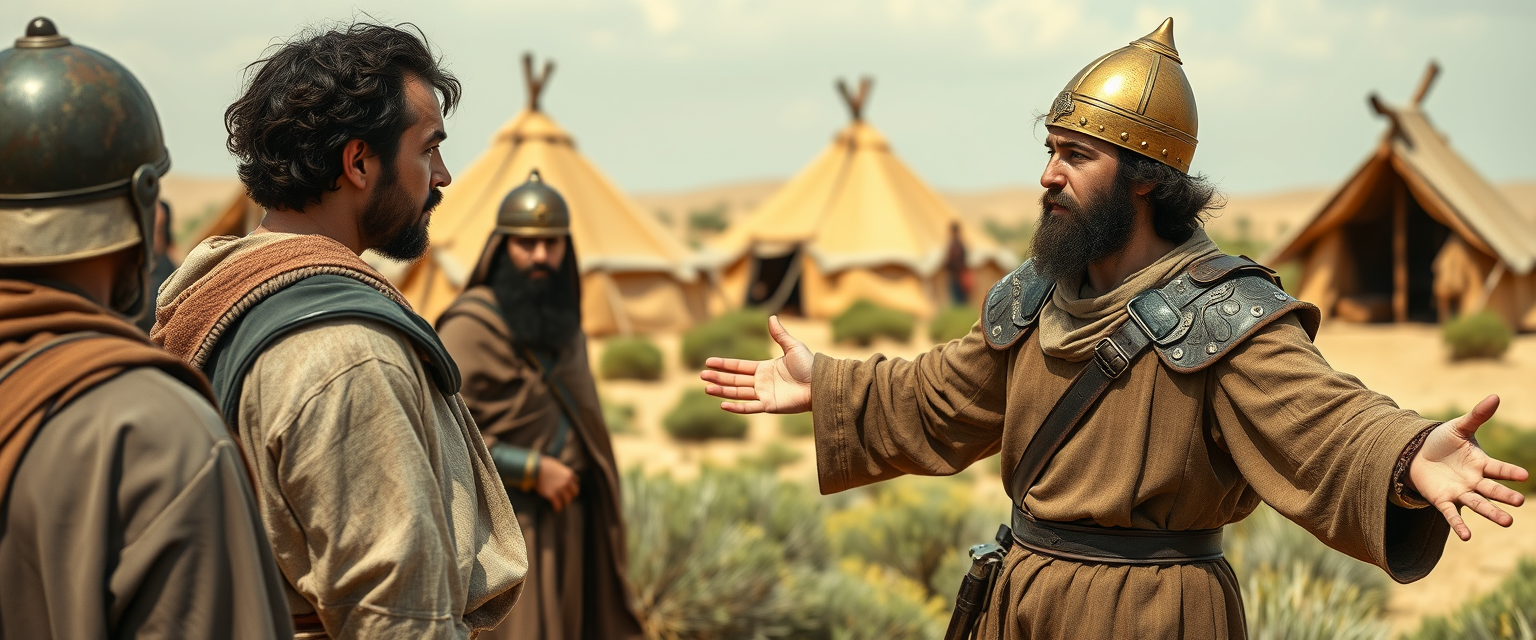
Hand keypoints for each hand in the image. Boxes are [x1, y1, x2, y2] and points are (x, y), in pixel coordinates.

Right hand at [536, 457, 579, 512]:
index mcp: (569, 473)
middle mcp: (567, 482)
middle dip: (571, 495)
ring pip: (567, 500)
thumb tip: (558, 472)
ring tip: (561, 504)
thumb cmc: (543, 464)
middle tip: (566, 497)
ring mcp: (560, 489)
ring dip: (564, 502)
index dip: (572, 485)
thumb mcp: (556, 464)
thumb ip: (560, 470)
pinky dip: (557, 508)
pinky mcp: (552, 495)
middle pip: (575, 492)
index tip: (569, 488)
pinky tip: (556, 509)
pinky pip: (558, 505)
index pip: (576, 481)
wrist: (534, 468)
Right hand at [700, 315, 813, 413]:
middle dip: (718, 378)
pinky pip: (749, 407)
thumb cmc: (809, 365)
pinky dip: (736, 407)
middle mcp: (761, 382)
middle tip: (702, 376)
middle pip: (734, 380)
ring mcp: (764, 395)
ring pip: (738, 393)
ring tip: (707, 388)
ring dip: (722, 391)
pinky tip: (722, 404)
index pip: (739, 366)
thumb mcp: (792, 347)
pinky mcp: (769, 406)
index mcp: (764, 368)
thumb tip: (772, 317)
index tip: (708, 362)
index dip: (724, 365)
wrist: (820, 383)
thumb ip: (779, 334)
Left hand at [1407, 395, 1528, 540]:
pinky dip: (1459, 524)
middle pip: (1492, 489)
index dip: (1509, 472)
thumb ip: (1477, 416)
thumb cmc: (1442, 441)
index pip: (1498, 468)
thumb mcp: (1458, 427)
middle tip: (1519, 502)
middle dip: (1505, 496)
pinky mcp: (1443, 500)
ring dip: (1491, 512)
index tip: (1524, 476)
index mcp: (1480, 463)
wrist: (1417, 455)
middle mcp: (1474, 480)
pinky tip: (1466, 536)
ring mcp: (1460, 492)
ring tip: (1507, 522)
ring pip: (1478, 504)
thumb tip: (1495, 396)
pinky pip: (1452, 514)